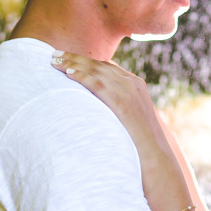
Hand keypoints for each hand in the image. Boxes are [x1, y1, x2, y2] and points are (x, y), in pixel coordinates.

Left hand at [51, 51, 168, 157]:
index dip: (86, 61)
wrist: (155, 155)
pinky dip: (81, 76)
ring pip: (96, 70)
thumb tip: (97, 106)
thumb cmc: (139, 141)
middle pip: (99, 64)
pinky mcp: (122, 103)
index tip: (68, 58)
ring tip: (54, 61)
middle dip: (75, 58)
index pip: (107, 66)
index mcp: (136, 84)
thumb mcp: (131, 117)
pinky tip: (68, 74)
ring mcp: (128, 91)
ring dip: (73, 64)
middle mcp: (132, 83)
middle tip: (54, 54)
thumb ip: (117, 105)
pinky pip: (97, 84)